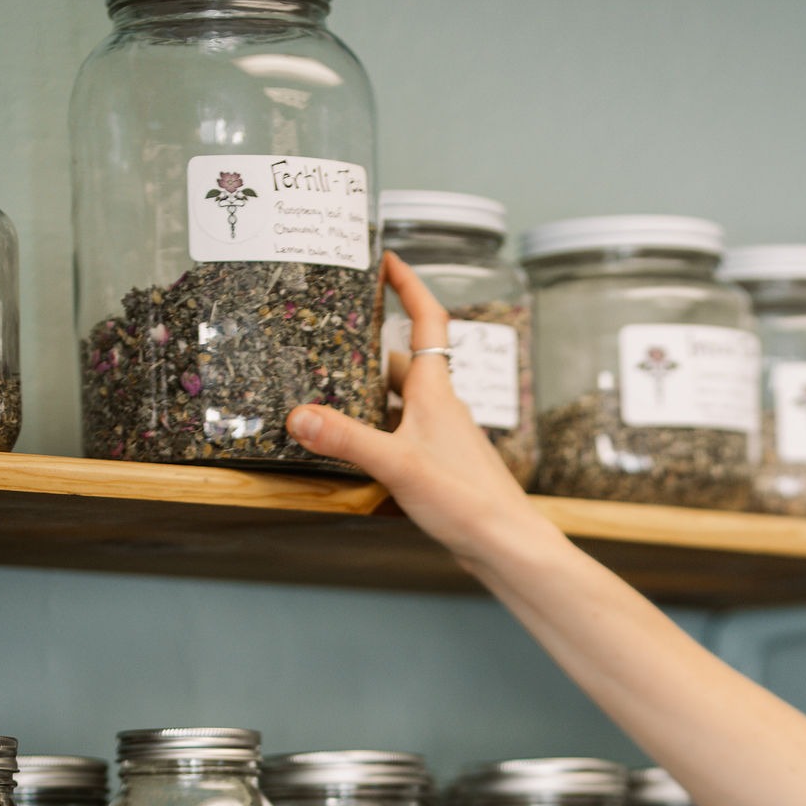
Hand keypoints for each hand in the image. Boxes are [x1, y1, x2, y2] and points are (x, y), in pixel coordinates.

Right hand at [286, 254, 538, 565]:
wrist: (507, 546)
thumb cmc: (466, 501)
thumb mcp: (397, 466)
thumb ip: (347, 440)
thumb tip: (299, 416)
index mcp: (435, 391)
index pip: (426, 319)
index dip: (407, 284)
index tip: (386, 259)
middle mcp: (442, 408)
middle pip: (403, 363)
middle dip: (371, 346)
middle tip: (335, 332)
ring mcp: (443, 438)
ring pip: (402, 403)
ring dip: (371, 395)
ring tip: (330, 390)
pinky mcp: (441, 467)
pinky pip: (404, 437)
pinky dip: (380, 434)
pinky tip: (357, 450)